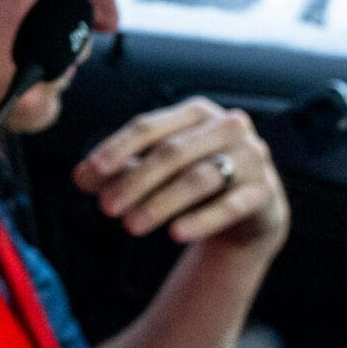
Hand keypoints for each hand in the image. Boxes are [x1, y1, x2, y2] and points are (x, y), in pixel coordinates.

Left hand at [72, 98, 287, 255]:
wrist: (247, 211)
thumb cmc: (193, 181)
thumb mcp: (153, 174)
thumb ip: (116, 172)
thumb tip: (81, 177)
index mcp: (195, 113)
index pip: (148, 127)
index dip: (117, 150)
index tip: (90, 174)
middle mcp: (227, 126)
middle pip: (172, 152)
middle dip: (135, 181)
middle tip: (106, 208)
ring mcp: (251, 156)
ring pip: (199, 178)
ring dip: (161, 203)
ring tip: (130, 226)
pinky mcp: (265, 190)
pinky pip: (231, 205)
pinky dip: (201, 220)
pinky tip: (176, 234)